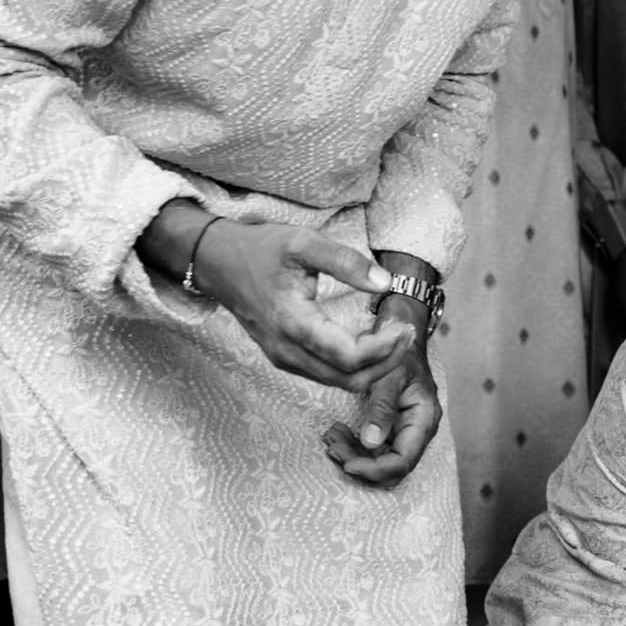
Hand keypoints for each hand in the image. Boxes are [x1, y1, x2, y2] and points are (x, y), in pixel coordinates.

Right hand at [189, 219, 400, 391]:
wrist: (218, 262)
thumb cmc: (260, 250)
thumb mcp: (304, 243)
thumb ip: (346, 262)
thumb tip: (385, 282)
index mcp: (292, 323)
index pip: (349, 356)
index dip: (384, 347)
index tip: (404, 324)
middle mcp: (286, 350)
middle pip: (349, 379)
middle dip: (386, 361)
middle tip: (407, 332)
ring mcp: (283, 358)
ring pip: (340, 382)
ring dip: (374, 366)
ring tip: (394, 336)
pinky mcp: (285, 358)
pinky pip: (327, 375)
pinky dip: (355, 366)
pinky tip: (371, 341)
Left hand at [322, 307, 439, 486]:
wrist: (401, 336)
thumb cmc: (398, 352)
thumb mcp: (390, 375)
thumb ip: (382, 408)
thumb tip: (371, 443)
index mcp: (423, 418)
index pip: (403, 461)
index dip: (375, 470)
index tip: (348, 464)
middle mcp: (417, 430)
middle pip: (392, 468)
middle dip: (361, 464)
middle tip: (332, 445)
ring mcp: (404, 430)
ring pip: (380, 461)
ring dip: (353, 456)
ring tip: (330, 436)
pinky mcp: (392, 428)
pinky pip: (373, 449)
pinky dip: (354, 446)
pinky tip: (337, 433)